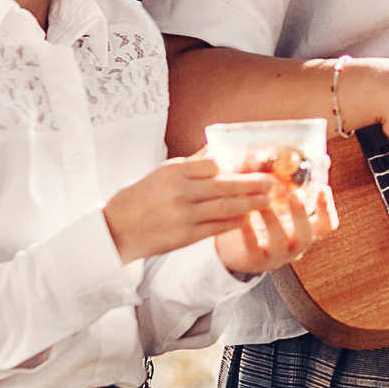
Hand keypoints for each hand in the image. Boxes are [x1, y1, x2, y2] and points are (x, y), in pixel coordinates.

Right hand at [105, 155, 279, 262]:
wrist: (117, 229)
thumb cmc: (141, 198)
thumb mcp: (162, 173)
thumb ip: (192, 164)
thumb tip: (219, 150)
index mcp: (173, 171)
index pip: (213, 164)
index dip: (236, 165)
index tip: (253, 164)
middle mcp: (180, 192)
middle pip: (226, 185)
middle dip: (253, 184)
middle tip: (271, 182)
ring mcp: (184, 215)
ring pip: (226, 207)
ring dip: (250, 204)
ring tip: (267, 200)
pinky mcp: (186, 237)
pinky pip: (218, 227)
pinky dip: (235, 222)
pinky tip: (247, 218)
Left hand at [216, 184, 338, 275]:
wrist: (232, 246)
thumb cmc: (261, 216)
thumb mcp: (276, 198)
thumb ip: (288, 178)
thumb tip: (303, 153)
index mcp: (306, 229)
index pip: (327, 224)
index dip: (327, 208)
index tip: (324, 187)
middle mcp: (295, 245)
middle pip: (307, 235)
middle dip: (302, 214)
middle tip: (296, 194)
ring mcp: (276, 256)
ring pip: (281, 242)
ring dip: (273, 220)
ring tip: (262, 201)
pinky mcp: (254, 262)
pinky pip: (253, 249)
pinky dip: (248, 232)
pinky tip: (242, 216)